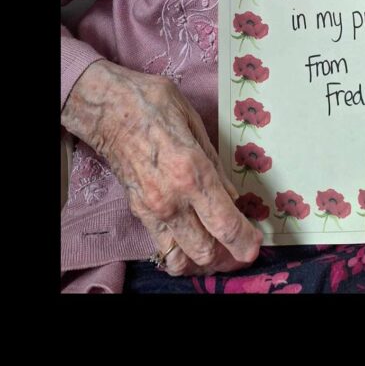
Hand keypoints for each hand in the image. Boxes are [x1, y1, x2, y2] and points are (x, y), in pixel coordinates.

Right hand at [61, 60, 262, 275]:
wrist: (108, 108)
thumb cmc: (154, 105)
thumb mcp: (195, 123)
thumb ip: (215, 164)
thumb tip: (233, 196)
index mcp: (191, 172)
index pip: (224, 224)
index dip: (245, 242)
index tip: (256, 244)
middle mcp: (172, 200)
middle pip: (205, 252)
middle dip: (228, 256)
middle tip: (241, 246)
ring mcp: (151, 210)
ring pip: (181, 260)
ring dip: (203, 260)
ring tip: (219, 248)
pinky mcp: (138, 212)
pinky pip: (161, 248)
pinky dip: (180, 253)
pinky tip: (192, 239)